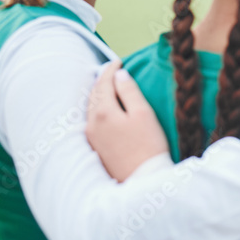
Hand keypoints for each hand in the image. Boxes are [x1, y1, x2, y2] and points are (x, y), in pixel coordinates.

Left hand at [86, 61, 169, 181]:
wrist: (143, 179)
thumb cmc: (148, 146)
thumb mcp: (143, 114)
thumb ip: (130, 92)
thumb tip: (120, 75)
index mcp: (103, 112)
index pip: (103, 83)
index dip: (110, 69)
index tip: (119, 60)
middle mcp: (92, 124)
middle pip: (94, 94)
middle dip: (103, 80)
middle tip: (114, 70)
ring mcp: (92, 137)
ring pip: (91, 107)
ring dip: (99, 94)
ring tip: (111, 86)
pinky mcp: (96, 147)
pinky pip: (92, 120)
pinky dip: (98, 108)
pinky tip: (107, 107)